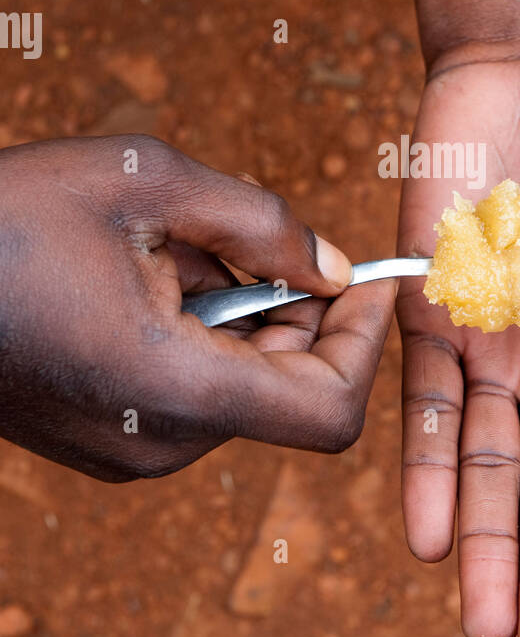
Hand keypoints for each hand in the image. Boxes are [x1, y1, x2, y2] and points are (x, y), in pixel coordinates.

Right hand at [0, 135, 393, 480]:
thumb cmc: (6, 218)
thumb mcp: (148, 182)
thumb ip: (262, 223)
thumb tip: (332, 267)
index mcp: (175, 389)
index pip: (329, 410)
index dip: (364, 343)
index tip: (367, 278)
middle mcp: (158, 443)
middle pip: (285, 390)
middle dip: (293, 310)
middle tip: (240, 235)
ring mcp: (126, 454)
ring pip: (238, 388)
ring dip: (240, 317)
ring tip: (170, 250)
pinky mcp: (102, 446)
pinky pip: (190, 398)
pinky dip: (199, 339)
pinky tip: (140, 280)